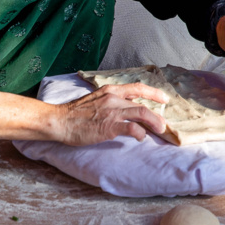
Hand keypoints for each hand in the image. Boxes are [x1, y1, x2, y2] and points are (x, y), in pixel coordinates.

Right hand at [53, 83, 169, 144]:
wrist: (60, 121)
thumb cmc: (75, 113)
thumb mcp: (94, 99)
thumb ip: (110, 101)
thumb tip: (124, 106)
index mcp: (110, 91)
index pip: (137, 87)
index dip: (153, 92)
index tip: (164, 98)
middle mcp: (113, 99)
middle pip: (142, 104)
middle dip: (156, 115)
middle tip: (163, 124)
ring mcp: (112, 112)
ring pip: (142, 113)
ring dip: (154, 122)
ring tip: (160, 130)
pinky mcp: (109, 126)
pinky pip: (132, 128)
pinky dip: (140, 133)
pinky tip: (140, 138)